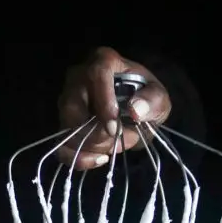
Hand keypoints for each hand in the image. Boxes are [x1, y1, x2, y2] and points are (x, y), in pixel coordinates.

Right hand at [57, 46, 170, 169]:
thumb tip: (135, 109)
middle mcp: (78, 78)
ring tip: (113, 148)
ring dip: (91, 147)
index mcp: (103, 62)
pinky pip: (62, 146)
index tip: (114, 127)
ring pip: (66, 128)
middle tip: (117, 141)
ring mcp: (67, 102)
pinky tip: (100, 160)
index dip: (104, 102)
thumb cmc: (144, 99)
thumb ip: (153, 101)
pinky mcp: (64, 125)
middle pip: (73, 106)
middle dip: (96, 133)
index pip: (97, 74)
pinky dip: (79, 159)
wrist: (134, 110)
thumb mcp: (158, 98)